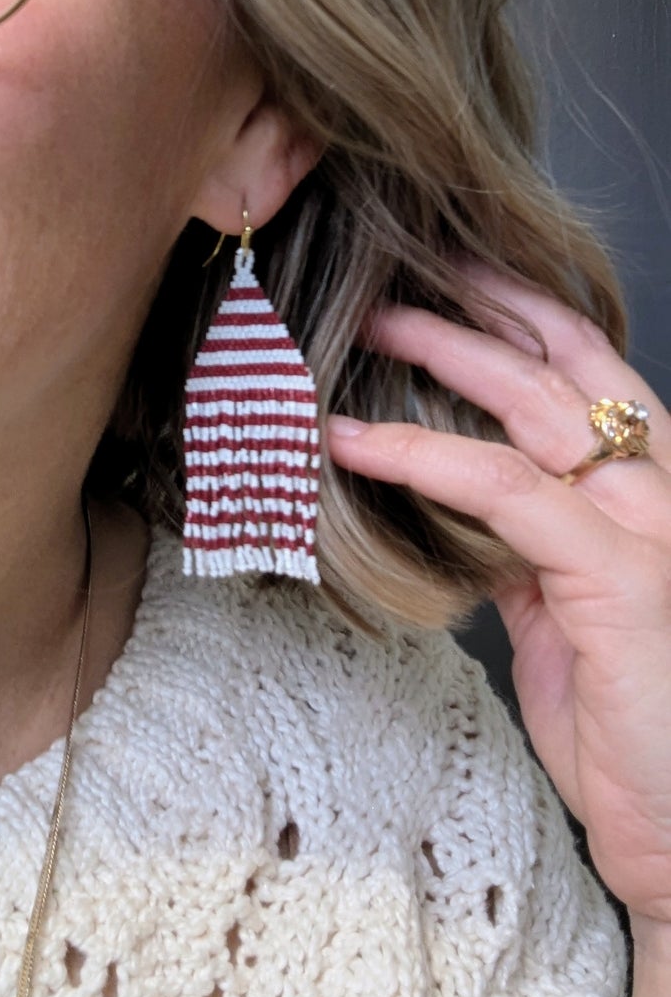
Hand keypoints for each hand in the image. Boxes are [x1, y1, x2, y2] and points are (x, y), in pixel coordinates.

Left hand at [325, 267, 670, 942]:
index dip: (524, 315)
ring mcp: (646, 530)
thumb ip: (521, 548)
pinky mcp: (618, 576)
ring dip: (448, 353)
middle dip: (487, 303)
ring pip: (540, 406)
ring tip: (373, 323)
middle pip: (571, 363)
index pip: (591, 374)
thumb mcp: (562, 615)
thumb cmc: (630, 729)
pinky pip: (506, 489)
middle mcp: (657, 496)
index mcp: (645, 498)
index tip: (453, 276)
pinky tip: (356, 439)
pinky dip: (422, 454)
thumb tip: (451, 500)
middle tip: (406, 266)